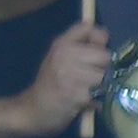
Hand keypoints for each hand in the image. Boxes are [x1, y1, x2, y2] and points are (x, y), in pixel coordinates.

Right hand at [24, 19, 117, 136]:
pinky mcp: (77, 94)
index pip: (89, 28)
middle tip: (89, 78)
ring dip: (101, 86)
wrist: (32, 109)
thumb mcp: (61, 58)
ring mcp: (70, 75)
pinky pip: (101, 94)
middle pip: (104, 55)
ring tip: (87, 91)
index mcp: (61, 44)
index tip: (92, 54)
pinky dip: (96, 100)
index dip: (98, 40)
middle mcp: (64, 55)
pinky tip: (84, 102)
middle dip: (102, 67)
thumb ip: (82, 45)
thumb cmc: (51, 84)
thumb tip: (106, 35)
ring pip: (105, 76)